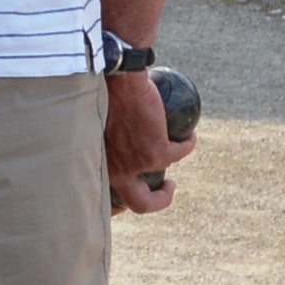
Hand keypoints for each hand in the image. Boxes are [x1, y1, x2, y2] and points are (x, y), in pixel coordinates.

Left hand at [105, 69, 191, 213]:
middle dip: (158, 201)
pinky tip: (190, 136)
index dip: (120, 207)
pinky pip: (180, 152)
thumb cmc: (99, 92)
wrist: (114, 78)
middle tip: (167, 186)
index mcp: (97, 166)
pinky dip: (188, 144)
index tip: (132, 196)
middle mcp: (116, 171)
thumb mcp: (94, 122)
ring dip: (175, 174)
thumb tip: (109, 136)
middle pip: (139, 205)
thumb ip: (100, 136)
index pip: (105, 201)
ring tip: (178, 153)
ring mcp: (137, 164)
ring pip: (163, 188)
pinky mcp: (156, 151)